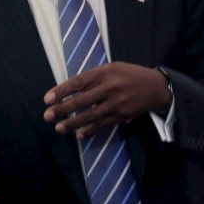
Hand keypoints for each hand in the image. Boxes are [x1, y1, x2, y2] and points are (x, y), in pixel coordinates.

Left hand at [44, 62, 170, 139]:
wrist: (156, 87)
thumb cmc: (129, 74)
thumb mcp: (111, 68)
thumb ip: (92, 77)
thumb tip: (69, 90)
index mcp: (105, 73)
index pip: (79, 82)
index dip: (62, 91)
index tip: (47, 99)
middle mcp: (110, 88)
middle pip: (82, 100)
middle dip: (63, 109)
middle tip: (48, 116)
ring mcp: (117, 104)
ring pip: (91, 116)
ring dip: (73, 123)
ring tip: (59, 128)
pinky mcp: (123, 117)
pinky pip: (103, 125)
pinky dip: (90, 131)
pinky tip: (79, 135)